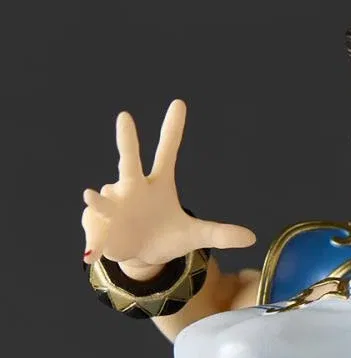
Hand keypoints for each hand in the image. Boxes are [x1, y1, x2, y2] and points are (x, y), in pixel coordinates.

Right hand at [81, 100, 255, 274]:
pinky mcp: (100, 223)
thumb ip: (220, 234)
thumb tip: (252, 237)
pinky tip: (93, 251)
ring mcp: (115, 203)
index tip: (180, 103)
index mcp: (159, 184)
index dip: (173, 129)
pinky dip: (94, 237)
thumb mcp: (195, 236)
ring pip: (104, 195)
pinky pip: (95, 225)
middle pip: (130, 160)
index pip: (168, 151)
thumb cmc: (167, 236)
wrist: (142, 255)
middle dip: (127, 141)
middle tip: (125, 116)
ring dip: (100, 199)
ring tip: (92, 195)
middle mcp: (134, 187)